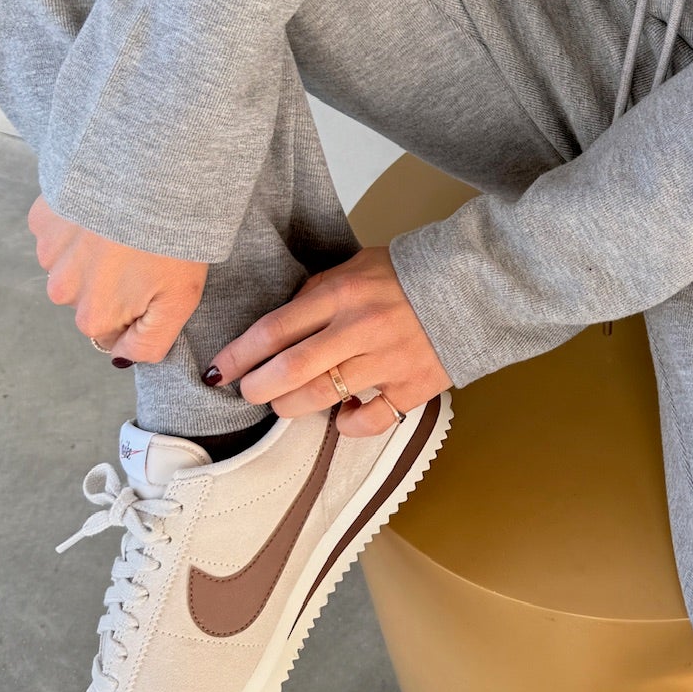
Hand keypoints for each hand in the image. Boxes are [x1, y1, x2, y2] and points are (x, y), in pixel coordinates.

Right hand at [28, 195, 207, 361]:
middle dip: (112, 281)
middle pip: (88, 297)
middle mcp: (62, 291)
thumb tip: (121, 360)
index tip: (154, 282)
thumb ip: (149, 344)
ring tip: (127, 228)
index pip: (111, 328)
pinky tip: (105, 211)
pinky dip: (80, 224)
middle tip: (143, 252)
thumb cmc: (172, 241)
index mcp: (93, 317)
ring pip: (73, 264)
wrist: (151, 179)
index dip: (135, 308)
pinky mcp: (43, 220)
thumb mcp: (179, 302)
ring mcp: (49, 254)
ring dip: (94, 252)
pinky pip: (62, 232)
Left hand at [208, 247, 450, 437]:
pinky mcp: (414, 386)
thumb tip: (280, 325)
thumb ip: (316, 293)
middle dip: (257, 388)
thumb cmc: (406, 274)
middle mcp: (360, 328)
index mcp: (341, 294)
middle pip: (289, 371)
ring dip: (292, 407)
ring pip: (321, 398)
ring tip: (286, 404)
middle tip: (249, 392)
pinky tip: (344, 416)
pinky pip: (370, 420)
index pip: (273, 330)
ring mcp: (388, 360)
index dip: (239, 355)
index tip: (219, 370)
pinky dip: (349, 425)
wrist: (473, 282)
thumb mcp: (354, 267)